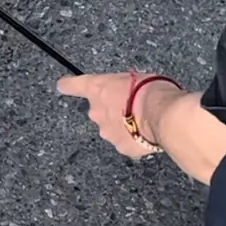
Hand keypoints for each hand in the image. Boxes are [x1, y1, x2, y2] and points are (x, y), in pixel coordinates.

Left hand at [57, 72, 177, 158]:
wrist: (162, 115)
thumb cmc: (151, 90)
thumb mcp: (137, 77)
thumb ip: (125, 86)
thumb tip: (131, 92)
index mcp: (97, 89)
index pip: (73, 85)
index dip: (68, 85)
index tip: (62, 85)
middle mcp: (97, 112)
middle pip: (100, 111)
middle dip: (113, 110)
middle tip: (134, 106)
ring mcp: (107, 133)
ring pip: (113, 129)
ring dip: (125, 126)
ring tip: (145, 121)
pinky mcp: (123, 148)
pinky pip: (127, 143)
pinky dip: (136, 140)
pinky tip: (149, 134)